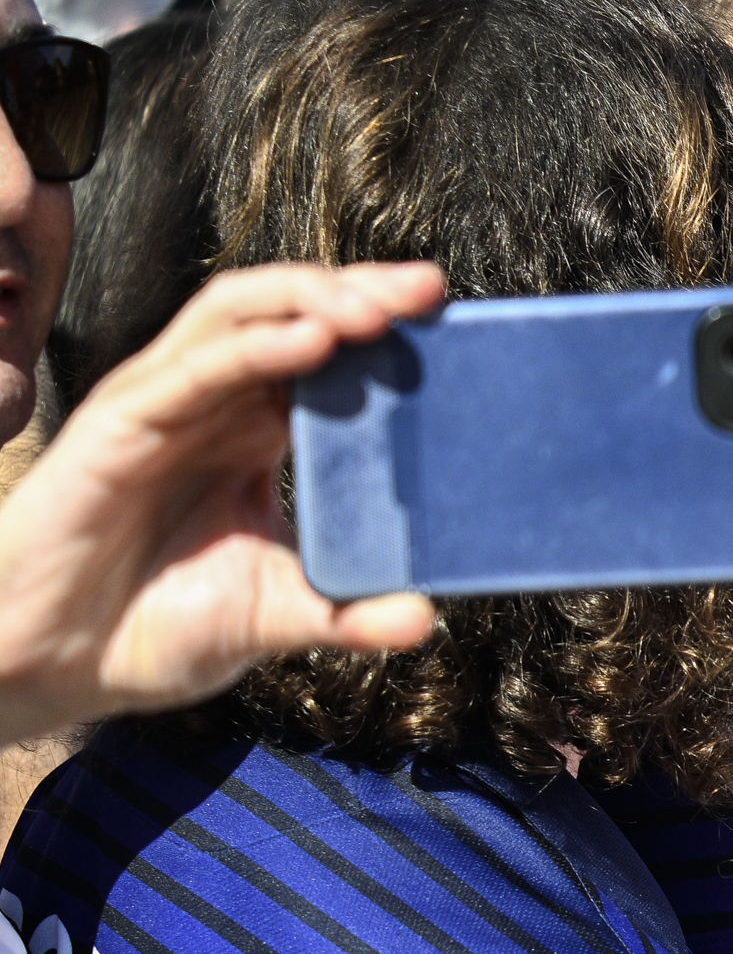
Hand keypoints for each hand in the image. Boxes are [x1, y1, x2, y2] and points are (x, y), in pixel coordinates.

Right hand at [0, 264, 443, 745]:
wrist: (59, 663)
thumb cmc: (156, 626)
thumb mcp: (275, 616)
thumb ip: (348, 614)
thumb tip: (425, 618)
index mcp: (252, 433)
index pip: (323, 352)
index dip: (380, 325)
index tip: (452, 320)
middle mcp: (211, 405)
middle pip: (290, 313)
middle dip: (360, 290)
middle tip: (431, 291)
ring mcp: (163, 406)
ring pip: (239, 317)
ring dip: (312, 300)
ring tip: (380, 306)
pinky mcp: (120, 425)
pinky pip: (193, 369)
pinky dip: (255, 348)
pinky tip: (311, 341)